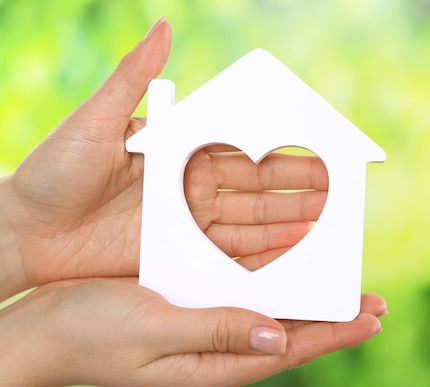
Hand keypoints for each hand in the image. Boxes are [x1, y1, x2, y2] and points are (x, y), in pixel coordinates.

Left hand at [0, 18, 326, 299]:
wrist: (24, 231)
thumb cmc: (53, 171)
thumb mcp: (94, 119)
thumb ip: (132, 77)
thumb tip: (164, 26)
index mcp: (180, 152)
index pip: (243, 153)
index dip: (281, 156)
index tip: (318, 156)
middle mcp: (190, 187)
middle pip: (255, 190)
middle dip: (297, 193)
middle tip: (337, 195)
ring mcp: (185, 224)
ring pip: (249, 223)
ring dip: (287, 224)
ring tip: (325, 224)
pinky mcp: (177, 255)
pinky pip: (226, 255)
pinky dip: (260, 253)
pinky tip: (290, 250)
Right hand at [0, 277, 385, 386]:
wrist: (44, 328)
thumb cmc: (91, 330)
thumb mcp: (156, 328)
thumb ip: (218, 330)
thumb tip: (279, 336)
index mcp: (213, 363)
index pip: (288, 350)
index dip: (332, 334)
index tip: (371, 318)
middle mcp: (216, 352)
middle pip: (288, 337)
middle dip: (331, 322)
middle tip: (373, 305)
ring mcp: (204, 334)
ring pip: (269, 318)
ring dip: (306, 304)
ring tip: (340, 291)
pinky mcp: (190, 313)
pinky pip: (242, 302)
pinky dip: (271, 289)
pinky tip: (283, 277)